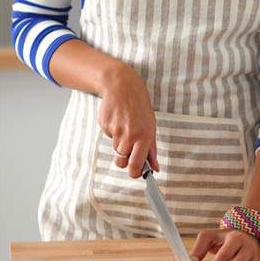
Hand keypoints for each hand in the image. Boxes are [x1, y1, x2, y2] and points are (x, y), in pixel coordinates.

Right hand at [97, 62, 158, 178]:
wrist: (122, 87)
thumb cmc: (140, 108)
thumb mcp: (151, 127)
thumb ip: (152, 150)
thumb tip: (155, 169)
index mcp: (144, 137)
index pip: (136, 164)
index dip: (134, 173)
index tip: (135, 173)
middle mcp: (129, 135)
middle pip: (121, 162)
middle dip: (124, 159)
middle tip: (129, 148)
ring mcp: (115, 131)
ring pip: (116, 149)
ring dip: (120, 144)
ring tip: (125, 128)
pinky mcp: (104, 126)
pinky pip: (109, 137)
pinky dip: (113, 133)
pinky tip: (118, 121)